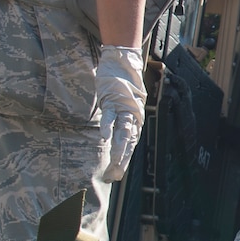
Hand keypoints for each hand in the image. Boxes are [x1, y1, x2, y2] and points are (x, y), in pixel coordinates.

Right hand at [96, 46, 146, 182]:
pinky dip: (107, 126)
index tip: (117, 175)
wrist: (123, 65)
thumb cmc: (123, 87)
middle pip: (128, 142)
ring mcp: (123, 109)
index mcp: (134, 120)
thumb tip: (113, 136)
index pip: (130, 145)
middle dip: (122, 159)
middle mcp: (132, 117)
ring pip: (122, 131)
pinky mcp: (114, 100)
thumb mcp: (125, 106)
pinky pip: (110, 115)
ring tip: (114, 160)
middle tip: (115, 175)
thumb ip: (122, 119)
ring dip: (118, 147)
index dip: (124, 160)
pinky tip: (104, 137)